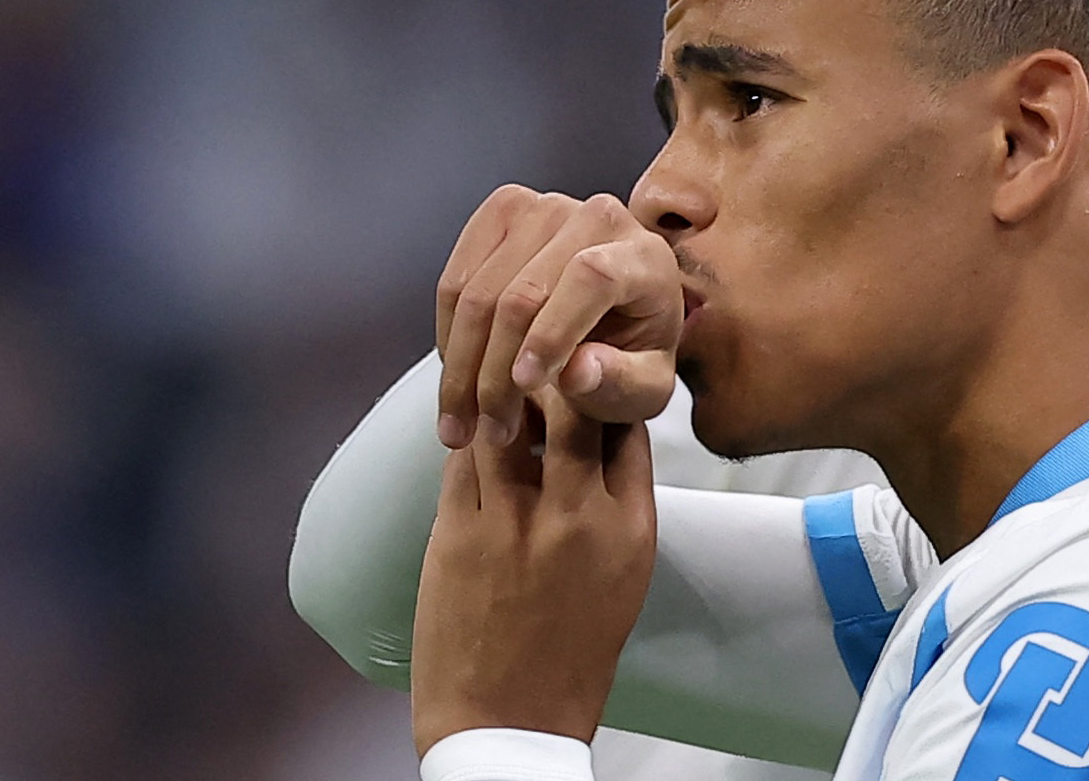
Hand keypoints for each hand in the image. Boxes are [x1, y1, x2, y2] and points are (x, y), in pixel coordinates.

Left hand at [410, 390, 656, 755]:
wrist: (507, 720)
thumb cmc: (571, 654)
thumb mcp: (623, 579)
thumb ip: (617, 509)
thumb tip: (601, 446)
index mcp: (629, 529)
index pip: (628, 428)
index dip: (605, 396)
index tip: (589, 383)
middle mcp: (577, 517)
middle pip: (572, 407)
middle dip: (556, 378)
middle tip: (539, 369)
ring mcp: (514, 522)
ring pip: (508, 419)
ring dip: (502, 400)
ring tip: (498, 395)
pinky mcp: (459, 533)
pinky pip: (463, 458)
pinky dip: (467, 440)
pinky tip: (469, 439)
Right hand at [436, 184, 681, 448]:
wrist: (617, 313)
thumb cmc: (635, 350)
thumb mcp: (647, 387)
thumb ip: (621, 383)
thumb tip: (578, 371)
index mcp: (643, 256)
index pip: (591, 278)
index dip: (552, 332)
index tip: (525, 384)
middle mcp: (595, 218)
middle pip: (523, 292)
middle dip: (494, 373)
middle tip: (490, 428)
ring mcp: (543, 209)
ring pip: (479, 291)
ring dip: (462, 365)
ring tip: (464, 419)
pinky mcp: (501, 213)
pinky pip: (455, 280)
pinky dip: (448, 335)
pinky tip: (458, 375)